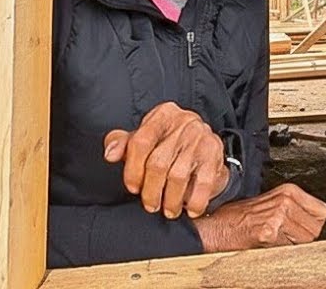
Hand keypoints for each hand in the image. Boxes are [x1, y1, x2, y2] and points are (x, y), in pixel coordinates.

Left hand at [103, 102, 228, 219]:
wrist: (205, 143)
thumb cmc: (168, 142)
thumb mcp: (145, 137)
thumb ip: (122, 143)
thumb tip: (110, 154)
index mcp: (162, 115)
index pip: (141, 141)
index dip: (133, 169)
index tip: (133, 187)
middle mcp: (183, 122)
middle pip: (158, 162)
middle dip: (151, 190)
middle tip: (150, 205)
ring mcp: (201, 137)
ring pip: (178, 176)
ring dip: (171, 200)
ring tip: (168, 210)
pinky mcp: (215, 153)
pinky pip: (203, 183)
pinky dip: (195, 201)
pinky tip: (190, 209)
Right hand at [191, 183, 325, 251]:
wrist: (215, 229)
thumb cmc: (238, 218)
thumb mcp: (271, 204)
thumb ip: (294, 210)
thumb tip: (314, 224)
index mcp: (288, 191)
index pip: (322, 212)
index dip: (313, 224)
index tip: (303, 229)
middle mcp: (285, 200)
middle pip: (315, 229)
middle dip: (303, 238)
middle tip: (285, 238)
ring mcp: (278, 216)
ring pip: (304, 242)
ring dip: (292, 246)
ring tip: (275, 241)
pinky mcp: (269, 233)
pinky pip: (289, 249)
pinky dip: (281, 252)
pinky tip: (268, 245)